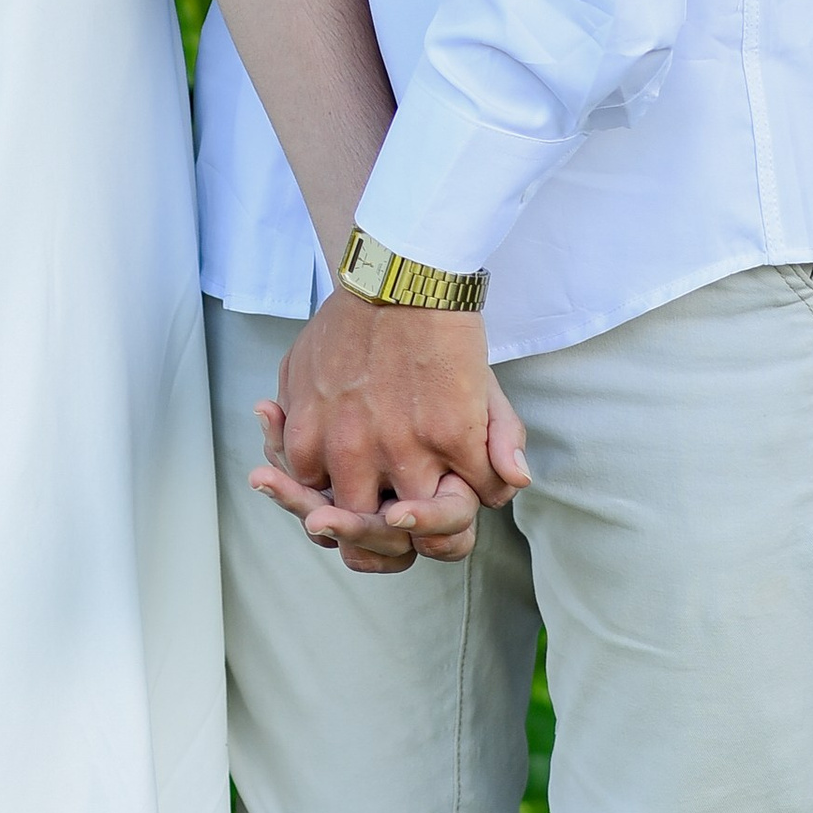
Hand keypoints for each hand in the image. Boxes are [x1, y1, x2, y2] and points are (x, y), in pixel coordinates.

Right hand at [249, 292, 529, 573]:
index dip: (451, 514)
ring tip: (353, 500)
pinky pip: (300, 479)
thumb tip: (512, 484)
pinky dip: (306, 481)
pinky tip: (318, 470)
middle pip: (394, 535)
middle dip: (400, 531)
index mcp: (450, 442)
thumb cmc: (442, 333)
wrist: (393, 276)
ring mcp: (345, 437)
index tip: (444, 498)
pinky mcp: (305, 421)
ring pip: (342, 518)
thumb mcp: (487, 386)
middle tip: (395, 516)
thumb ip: (503, 439)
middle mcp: (396, 448)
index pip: (457, 520)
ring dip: (349, 515)